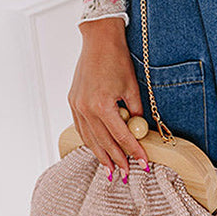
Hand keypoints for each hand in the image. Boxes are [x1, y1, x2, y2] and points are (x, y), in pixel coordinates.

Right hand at [68, 17, 149, 178]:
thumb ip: (135, 110)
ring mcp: (76, 106)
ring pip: (90, 138)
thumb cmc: (117, 60)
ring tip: (111, 170)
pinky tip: (97, 149)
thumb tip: (140, 129)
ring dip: (101, 155)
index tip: (144, 163)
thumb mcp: (132, 86)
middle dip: (117, 160)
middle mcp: (86, 109)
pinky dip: (90, 140)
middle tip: (127, 174)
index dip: (134, 151)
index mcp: (102, 105)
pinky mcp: (73, 102)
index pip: (121, 136)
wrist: (98, 41)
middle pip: (104, 142)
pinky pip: (81, 128)